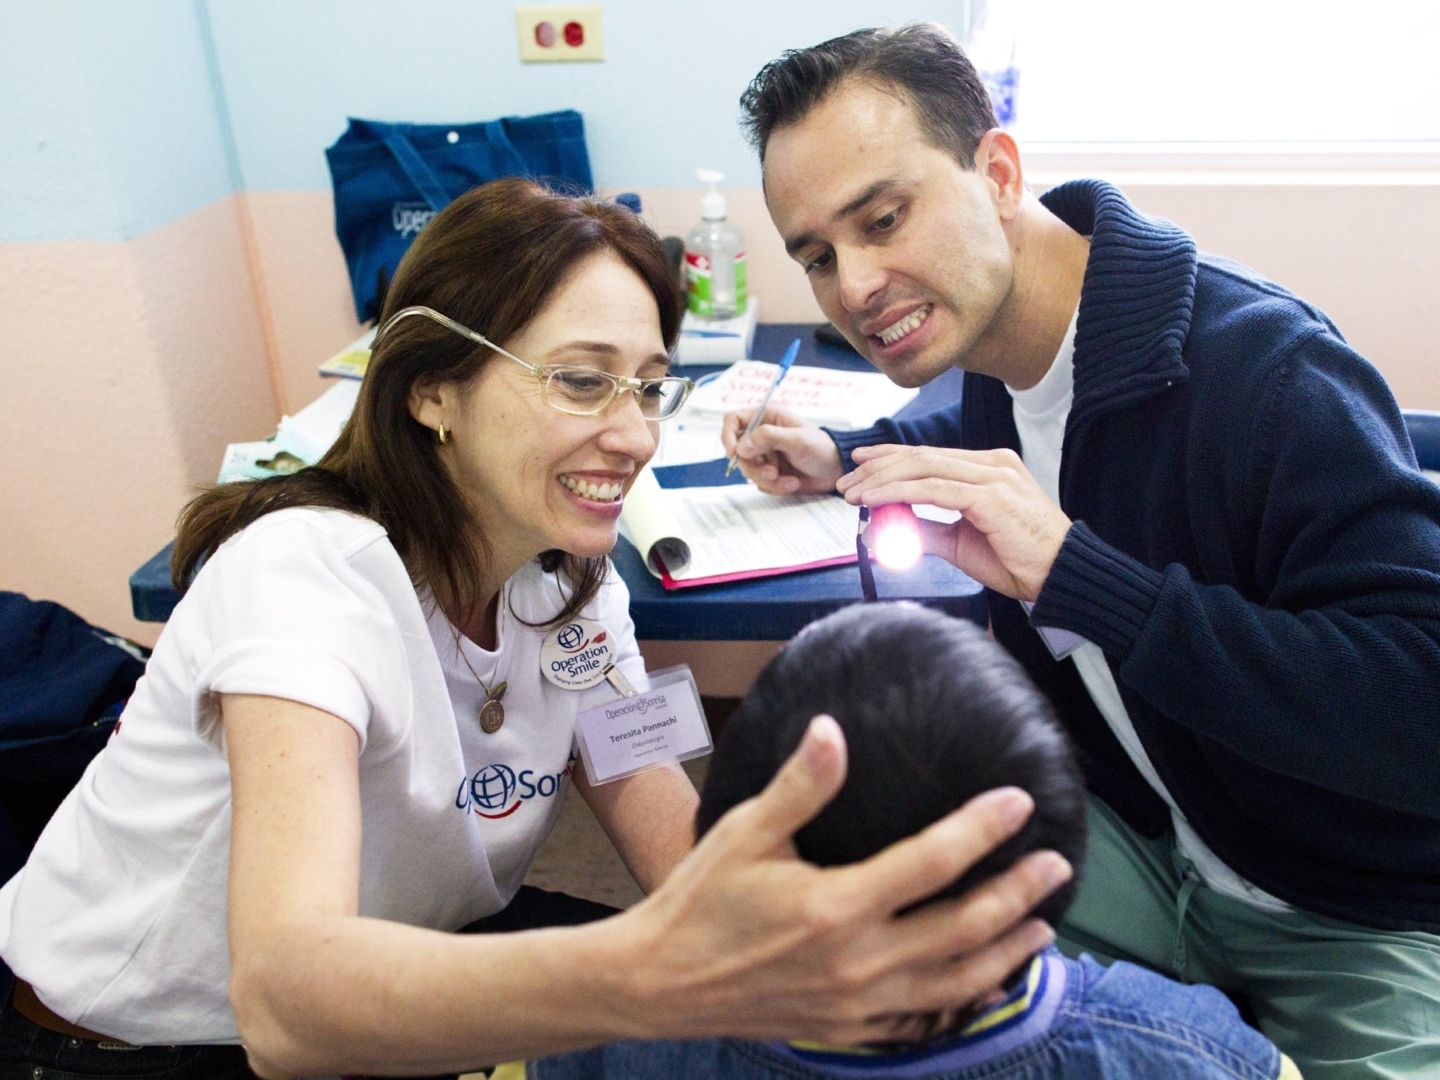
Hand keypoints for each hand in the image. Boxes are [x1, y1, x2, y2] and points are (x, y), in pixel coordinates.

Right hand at [618, 716, 1071, 1044]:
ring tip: (1044, 925)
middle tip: (1057, 865)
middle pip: (962, 928)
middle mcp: (858, 961)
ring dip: (1006, 951)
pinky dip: (965, 996)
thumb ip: (800, 786)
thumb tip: (834, 728)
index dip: (981, 829)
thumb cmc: (701, 899)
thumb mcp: (745, 832)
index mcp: (836, 906)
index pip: (931, 862)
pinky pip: (924, 1016)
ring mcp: (858, 1003)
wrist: (659, 984)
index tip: (1019, 801)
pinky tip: (985, 980)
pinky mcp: (849, 1028)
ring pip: (956, 981)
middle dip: (1017, 894)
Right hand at [721, 406, 843, 494]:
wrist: (836, 471)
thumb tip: (741, 446)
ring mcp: (764, 455)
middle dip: (754, 466)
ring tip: (789, 480)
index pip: (733, 420)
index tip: (733, 453)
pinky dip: (775, 486)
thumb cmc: (821, 448)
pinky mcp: (769, 472)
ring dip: (767, 479)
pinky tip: (792, 483)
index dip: (728, 436)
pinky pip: (760, 483)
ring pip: (748, 470)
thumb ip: (768, 438)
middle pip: (738, 451)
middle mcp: (761, 435)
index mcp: (766, 417)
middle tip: (772, 472)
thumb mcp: (796, 439)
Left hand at [838, 445, 1071, 602]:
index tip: (861, 466)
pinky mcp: (990, 496)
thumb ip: (927, 530)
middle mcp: (992, 464)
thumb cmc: (1019, 561)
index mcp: (989, 468)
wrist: (1060, 576)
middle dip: (879, 467)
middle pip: (923, 456)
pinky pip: (934, 489)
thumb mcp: (961, 543)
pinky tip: (875, 500)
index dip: (891, 458)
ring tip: (854, 493)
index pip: (931, 455)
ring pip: (924, 467)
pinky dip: (899, 492)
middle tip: (847, 483)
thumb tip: (888, 528)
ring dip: (882, 479)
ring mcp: (993, 476)